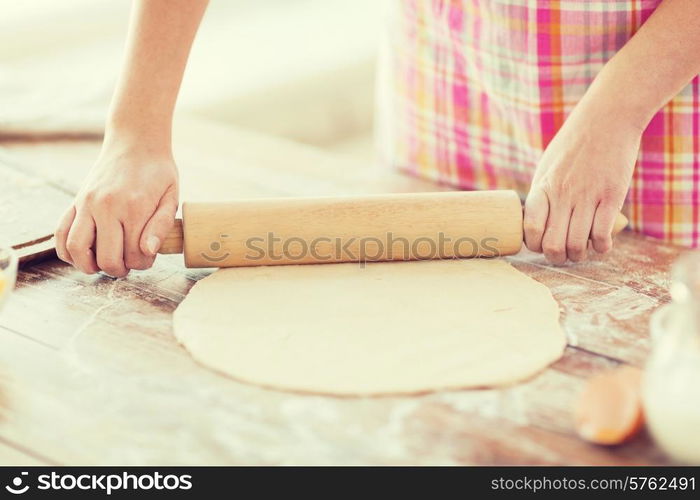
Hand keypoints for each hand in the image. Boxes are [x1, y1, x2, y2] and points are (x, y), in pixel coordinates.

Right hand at [55, 138, 178, 276]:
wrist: (135, 143)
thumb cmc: (158, 172)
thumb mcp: (170, 197)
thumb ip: (161, 226)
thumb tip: (148, 251)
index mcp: (133, 208)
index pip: (134, 255)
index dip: (143, 264)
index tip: (148, 256)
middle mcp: (106, 207)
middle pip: (106, 258)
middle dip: (119, 270)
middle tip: (128, 264)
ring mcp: (86, 204)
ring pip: (76, 249)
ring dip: (89, 266)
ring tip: (103, 264)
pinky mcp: (75, 201)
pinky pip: (61, 233)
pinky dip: (66, 251)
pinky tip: (81, 256)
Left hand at [523, 103, 640, 263]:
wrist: (607, 118)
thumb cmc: (574, 144)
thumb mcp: (547, 166)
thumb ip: (542, 194)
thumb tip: (535, 222)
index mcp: (542, 188)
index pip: (530, 229)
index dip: (534, 245)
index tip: (542, 244)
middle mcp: (562, 195)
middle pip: (553, 245)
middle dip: (557, 257)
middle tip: (564, 253)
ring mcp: (588, 197)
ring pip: (578, 245)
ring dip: (579, 255)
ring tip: (583, 249)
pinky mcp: (612, 197)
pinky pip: (603, 236)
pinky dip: (601, 247)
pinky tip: (601, 243)